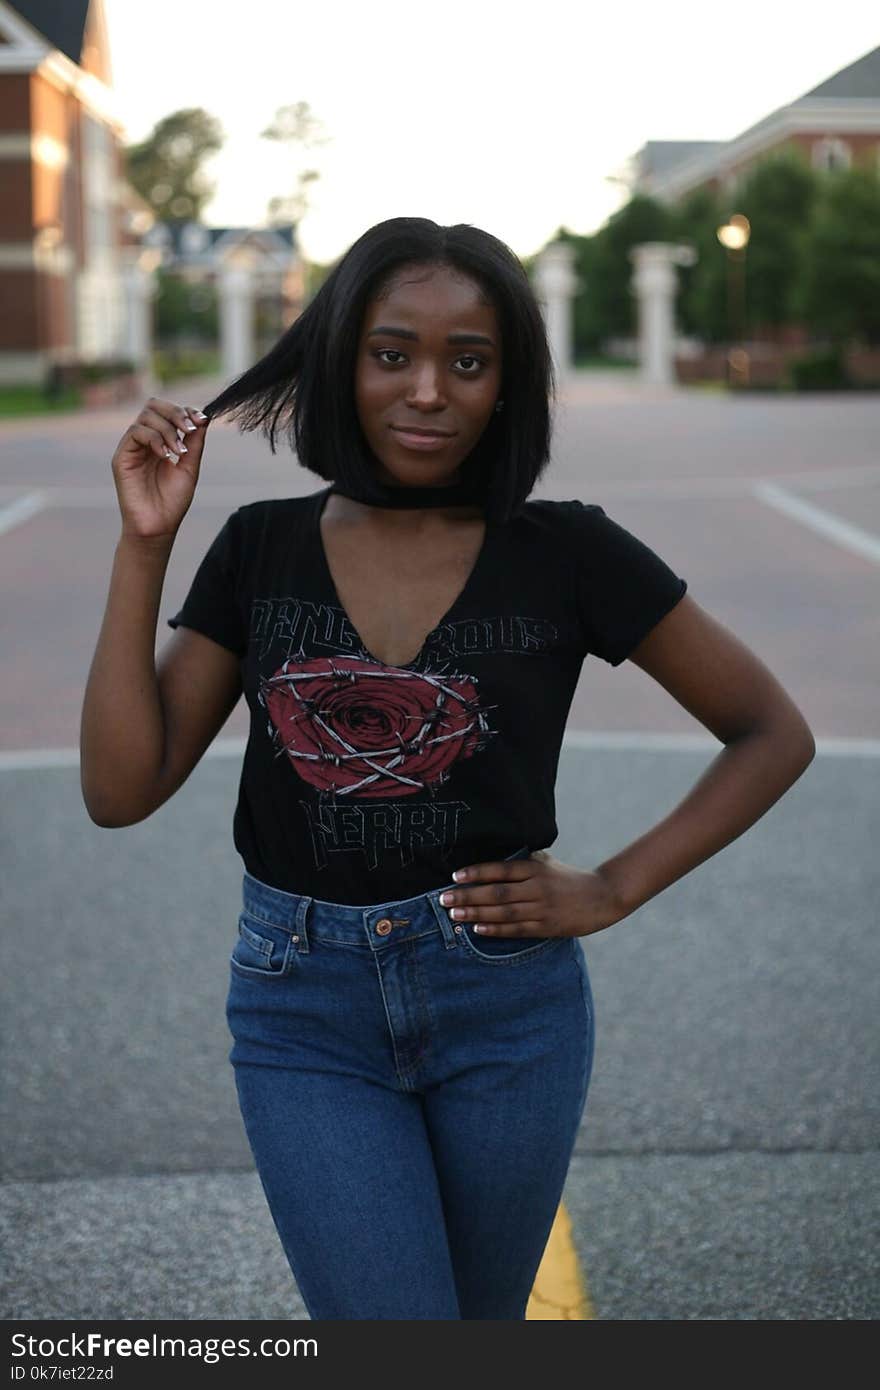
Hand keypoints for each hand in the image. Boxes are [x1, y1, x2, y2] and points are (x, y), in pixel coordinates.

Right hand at [111, 397, 211, 541]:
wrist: (158, 526)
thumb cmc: (172, 501)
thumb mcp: (190, 468)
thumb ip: (194, 443)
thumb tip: (203, 418)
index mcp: (161, 441)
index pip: (168, 412)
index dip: (185, 410)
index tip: (201, 419)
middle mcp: (145, 440)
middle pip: (154, 406)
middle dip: (175, 413)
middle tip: (190, 429)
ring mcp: (132, 447)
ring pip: (146, 417)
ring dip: (168, 429)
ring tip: (179, 451)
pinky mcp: (122, 456)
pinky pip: (136, 433)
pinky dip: (155, 439)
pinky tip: (166, 456)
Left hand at [440, 849, 628, 938]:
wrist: (602, 896)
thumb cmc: (568, 878)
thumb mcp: (546, 863)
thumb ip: (521, 862)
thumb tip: (489, 864)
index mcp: (535, 868)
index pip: (500, 869)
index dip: (476, 872)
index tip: (455, 876)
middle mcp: (537, 887)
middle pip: (497, 892)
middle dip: (468, 896)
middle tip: (444, 898)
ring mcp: (542, 908)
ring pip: (503, 912)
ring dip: (476, 914)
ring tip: (455, 914)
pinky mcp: (547, 926)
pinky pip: (517, 929)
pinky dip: (496, 929)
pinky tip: (478, 929)